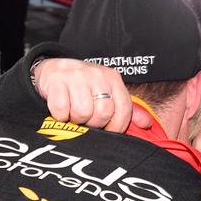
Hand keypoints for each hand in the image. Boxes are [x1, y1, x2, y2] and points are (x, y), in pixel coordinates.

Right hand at [32, 58, 153, 131]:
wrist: (53, 70)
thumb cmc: (84, 88)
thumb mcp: (108, 94)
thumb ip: (126, 110)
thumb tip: (147, 124)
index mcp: (113, 78)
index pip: (124, 109)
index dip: (116, 127)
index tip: (107, 130)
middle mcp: (97, 75)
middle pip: (103, 113)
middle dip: (94, 123)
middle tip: (86, 120)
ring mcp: (76, 76)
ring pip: (82, 112)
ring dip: (75, 119)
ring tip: (73, 113)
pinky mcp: (56, 81)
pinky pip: (62, 110)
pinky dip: (60, 116)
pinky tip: (61, 110)